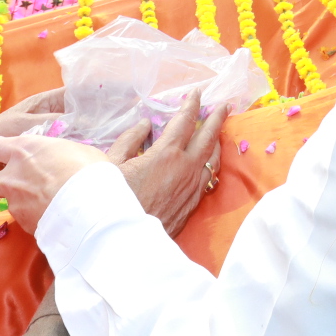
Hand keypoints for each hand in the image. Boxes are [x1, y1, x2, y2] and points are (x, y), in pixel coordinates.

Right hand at [102, 90, 229, 235]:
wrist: (121, 242)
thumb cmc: (111, 201)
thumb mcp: (112, 164)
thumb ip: (129, 140)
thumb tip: (145, 125)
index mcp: (166, 154)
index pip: (185, 121)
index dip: (192, 104)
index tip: (197, 92)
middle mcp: (186, 169)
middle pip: (208, 137)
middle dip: (216, 118)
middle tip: (224, 105)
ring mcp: (192, 189)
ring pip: (212, 160)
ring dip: (216, 142)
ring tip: (219, 132)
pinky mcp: (191, 207)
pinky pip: (207, 180)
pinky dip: (210, 165)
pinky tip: (207, 165)